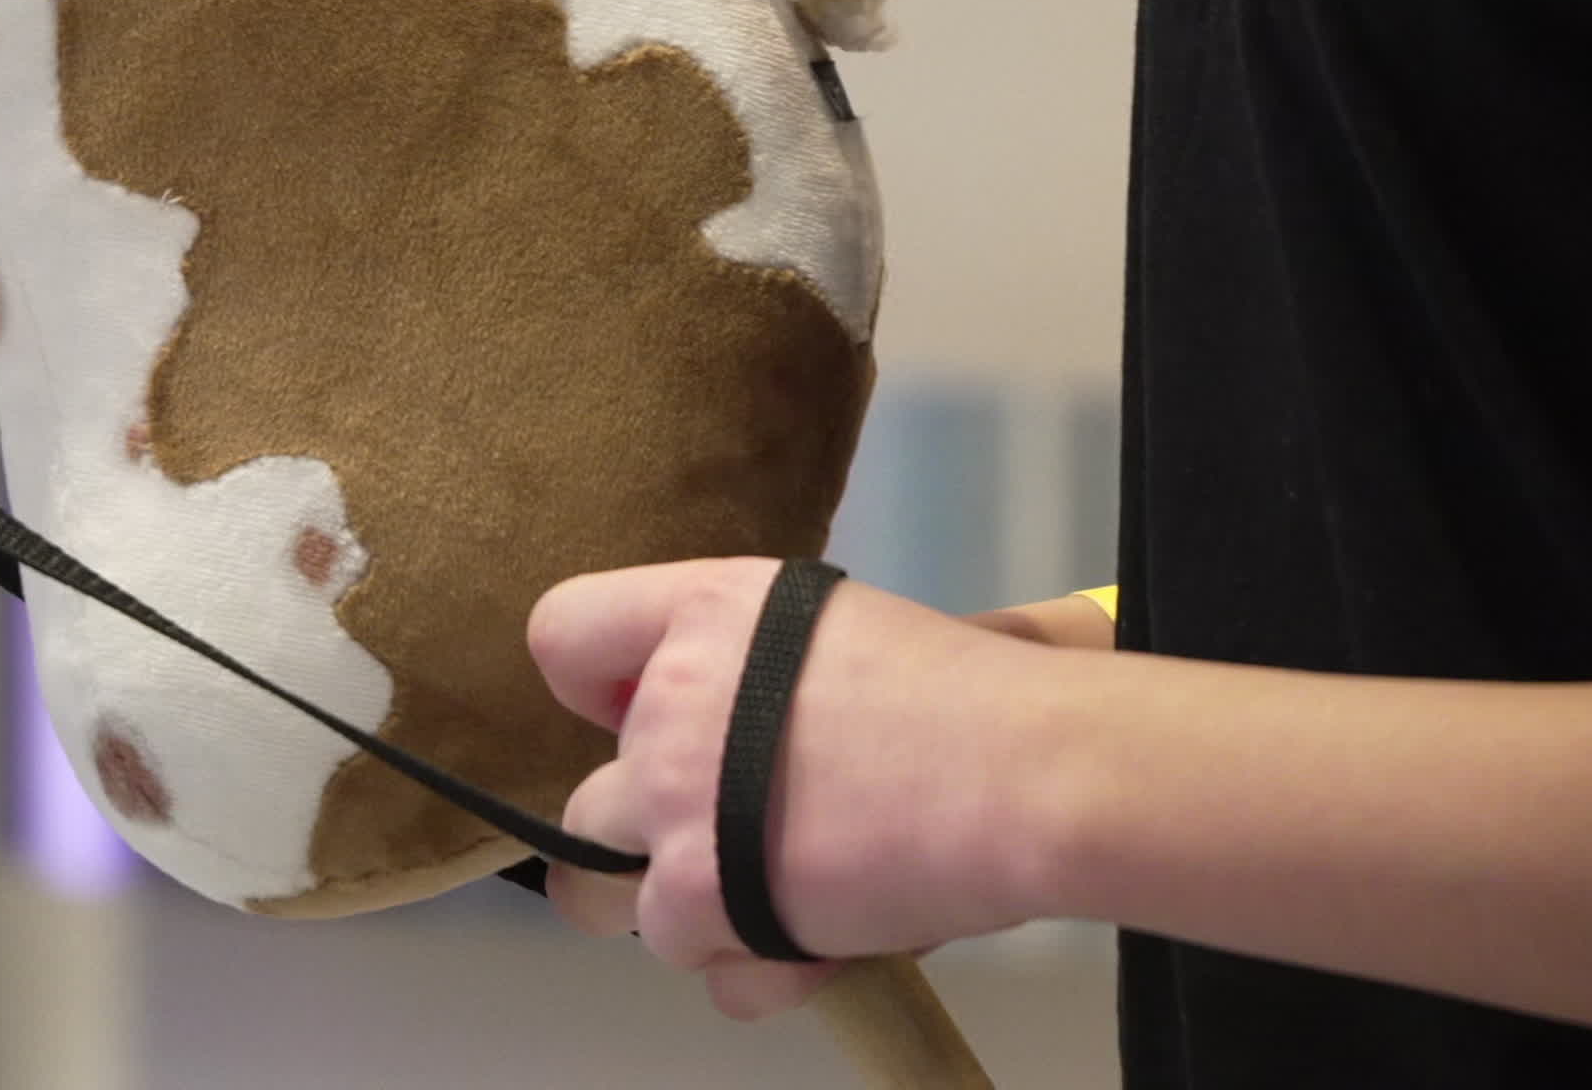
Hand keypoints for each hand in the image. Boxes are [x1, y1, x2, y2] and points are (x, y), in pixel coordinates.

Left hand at [525, 559, 1075, 1018]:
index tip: (649, 720)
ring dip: (699, 920)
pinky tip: (829, 942)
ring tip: (779, 906)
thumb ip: (759, 671)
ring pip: (621, 906)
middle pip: (578, 810)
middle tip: (729, 851)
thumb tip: (741, 721)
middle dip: (646, 849)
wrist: (1029, 773)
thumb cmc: (967, 696)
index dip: (598, 688)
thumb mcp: (842, 636)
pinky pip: (707, 974)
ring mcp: (675, 811)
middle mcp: (663, 710)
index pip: (562, 634)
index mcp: (699, 616)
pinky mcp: (706, 902)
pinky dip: (768, 975)